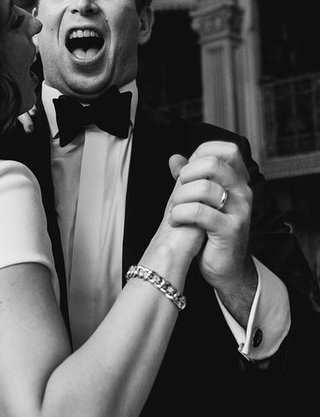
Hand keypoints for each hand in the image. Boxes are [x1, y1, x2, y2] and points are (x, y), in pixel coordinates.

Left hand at [169, 141, 256, 324]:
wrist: (224, 267)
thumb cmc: (210, 231)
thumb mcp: (199, 200)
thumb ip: (189, 178)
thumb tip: (174, 158)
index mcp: (237, 181)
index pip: (225, 149)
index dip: (200, 154)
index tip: (186, 172)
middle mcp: (242, 191)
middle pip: (213, 163)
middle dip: (187, 175)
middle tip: (178, 192)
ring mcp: (239, 210)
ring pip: (203, 187)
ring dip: (179, 198)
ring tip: (175, 211)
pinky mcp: (230, 230)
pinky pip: (199, 212)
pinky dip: (180, 214)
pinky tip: (176, 221)